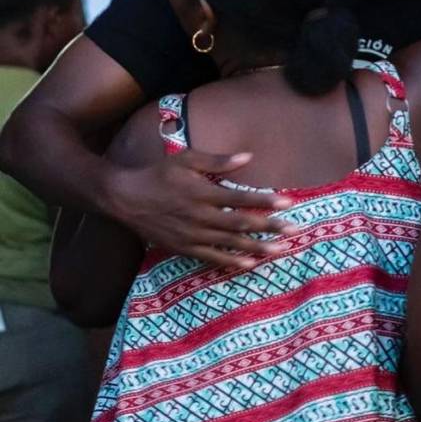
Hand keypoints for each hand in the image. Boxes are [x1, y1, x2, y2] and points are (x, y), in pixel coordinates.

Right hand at [107, 150, 296, 268]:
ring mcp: (192, 235)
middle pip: (241, 224)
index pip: (241, 198)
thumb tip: (248, 157)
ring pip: (230, 243)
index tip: (287, 203)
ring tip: (280, 251)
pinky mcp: (184, 248)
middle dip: (270, 227)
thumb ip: (218, 160)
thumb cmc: (158, 174)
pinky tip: (250, 265)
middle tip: (294, 230)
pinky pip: (212, 257)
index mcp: (202, 192)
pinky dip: (231, 262)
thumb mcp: (186, 159)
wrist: (125, 199)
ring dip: (257, 247)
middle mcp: (200, 216)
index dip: (265, 201)